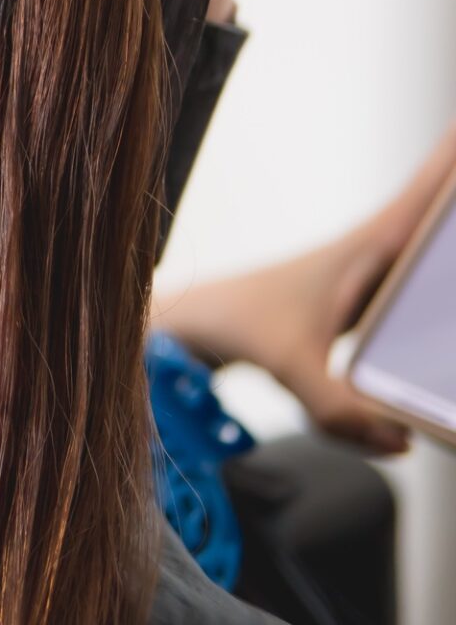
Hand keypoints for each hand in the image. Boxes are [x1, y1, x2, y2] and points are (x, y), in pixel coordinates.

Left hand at [153, 121, 455, 453]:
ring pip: (442, 235)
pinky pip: (433, 276)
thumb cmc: (237, 322)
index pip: (437, 184)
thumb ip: (338, 407)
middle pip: (447, 201)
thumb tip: (403, 440)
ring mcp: (384, 271)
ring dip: (455, 219)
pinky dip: (450, 261)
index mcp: (376, 243)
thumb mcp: (287, 363)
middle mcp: (386, 248)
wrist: (196, 323)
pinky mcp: (379, 299)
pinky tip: (452, 262)